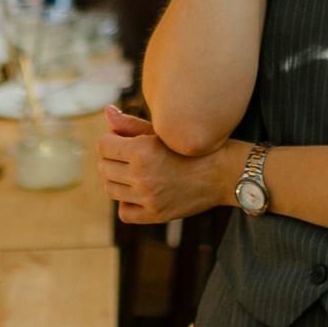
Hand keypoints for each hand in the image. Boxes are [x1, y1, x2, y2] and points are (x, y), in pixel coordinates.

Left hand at [98, 105, 238, 222]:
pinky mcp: (156, 215)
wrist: (223, 172)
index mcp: (142, 151)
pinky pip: (124, 213)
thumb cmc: (192, 146)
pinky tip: (139, 193)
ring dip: (118, 180)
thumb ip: (131, 124)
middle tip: (129, 156)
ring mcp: (149, 198)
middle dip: (113, 159)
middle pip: (104, 168)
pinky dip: (127, 203)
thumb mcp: (163, 132)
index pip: (104, 146)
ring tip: (134, 173)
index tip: (121, 140)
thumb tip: (107, 111)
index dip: (110, 140)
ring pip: (111, 190)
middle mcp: (143, 176)